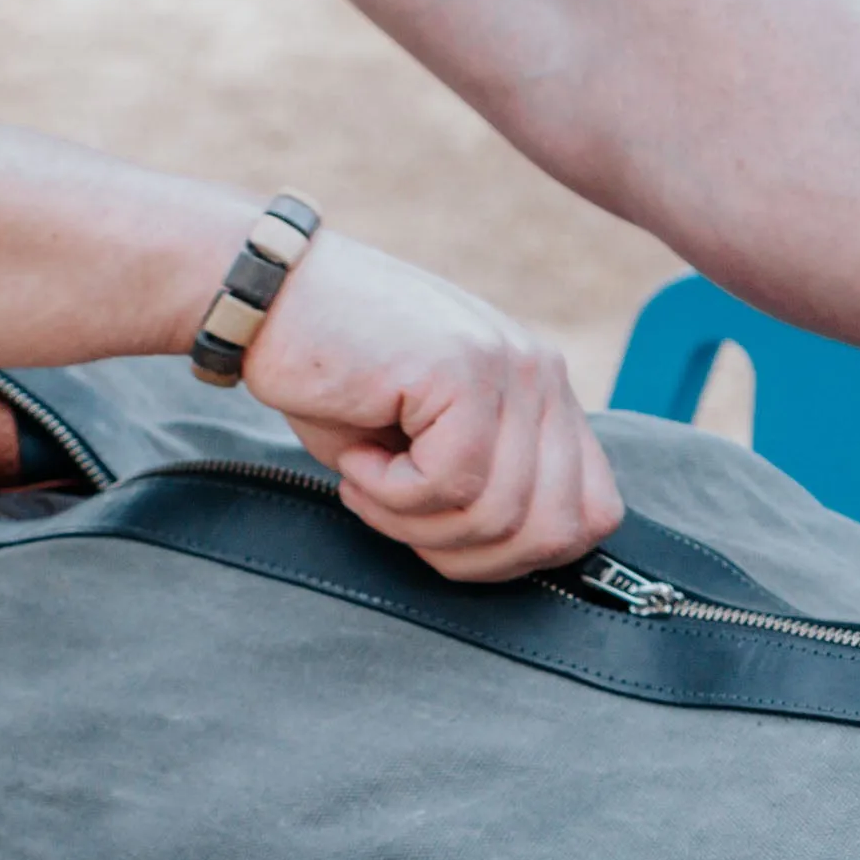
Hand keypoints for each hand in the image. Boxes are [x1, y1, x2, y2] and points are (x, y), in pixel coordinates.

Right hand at [241, 234, 623, 581]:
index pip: (594, 515)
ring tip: (366, 482)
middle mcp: (542, 376)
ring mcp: (510, 368)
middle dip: (468, 557)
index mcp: (545, 397)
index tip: (449, 539)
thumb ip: (489, 490)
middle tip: (399, 519)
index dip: (525, 557)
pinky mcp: (464, 370)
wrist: (266, 301)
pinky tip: (356, 455)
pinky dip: (389, 494)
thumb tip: (519, 558)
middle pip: (556, 532)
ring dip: (415, 525)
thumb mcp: (428, 450)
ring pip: (499, 516)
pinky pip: (448, 485)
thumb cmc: (336, 386)